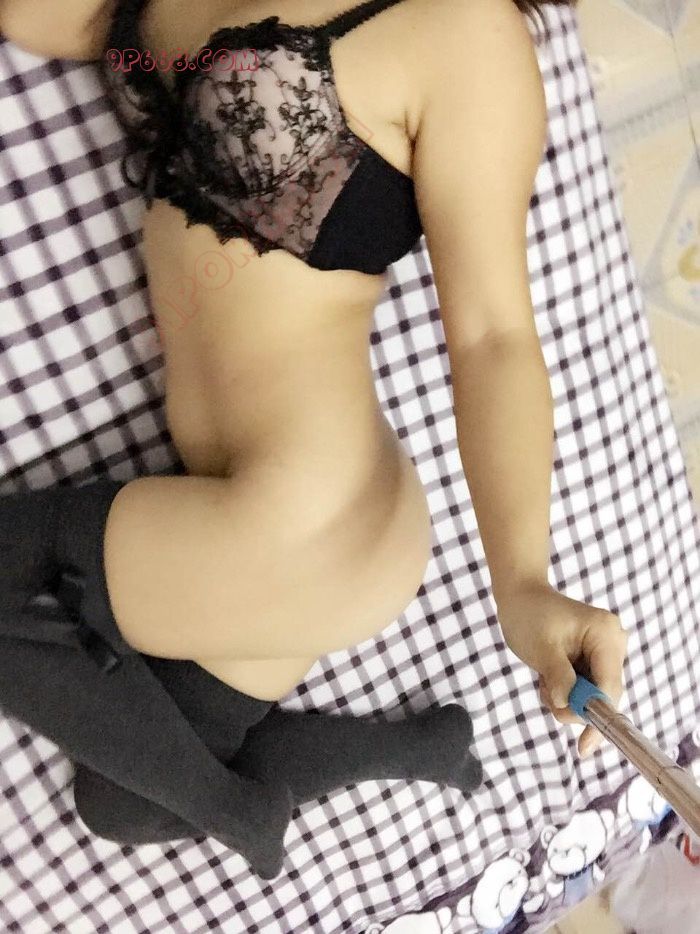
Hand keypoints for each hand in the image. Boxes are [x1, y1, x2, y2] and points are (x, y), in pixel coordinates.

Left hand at [495, 580, 627, 757]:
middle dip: (574, 704)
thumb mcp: (541, 649)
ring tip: (544, 679)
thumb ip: (559, 677)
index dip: (598, 718)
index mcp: (606, 635)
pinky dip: (565, 690)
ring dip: (566, 697)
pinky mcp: (594, 659)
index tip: (584, 746)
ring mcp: (605, 652)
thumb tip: (568, 706)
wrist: (520, 596)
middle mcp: (613, 643)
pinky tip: (548, 676)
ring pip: (592, 695)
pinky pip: (585, 687)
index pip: (609, 687)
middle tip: (547, 694)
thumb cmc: (529, 615)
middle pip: (603, 695)